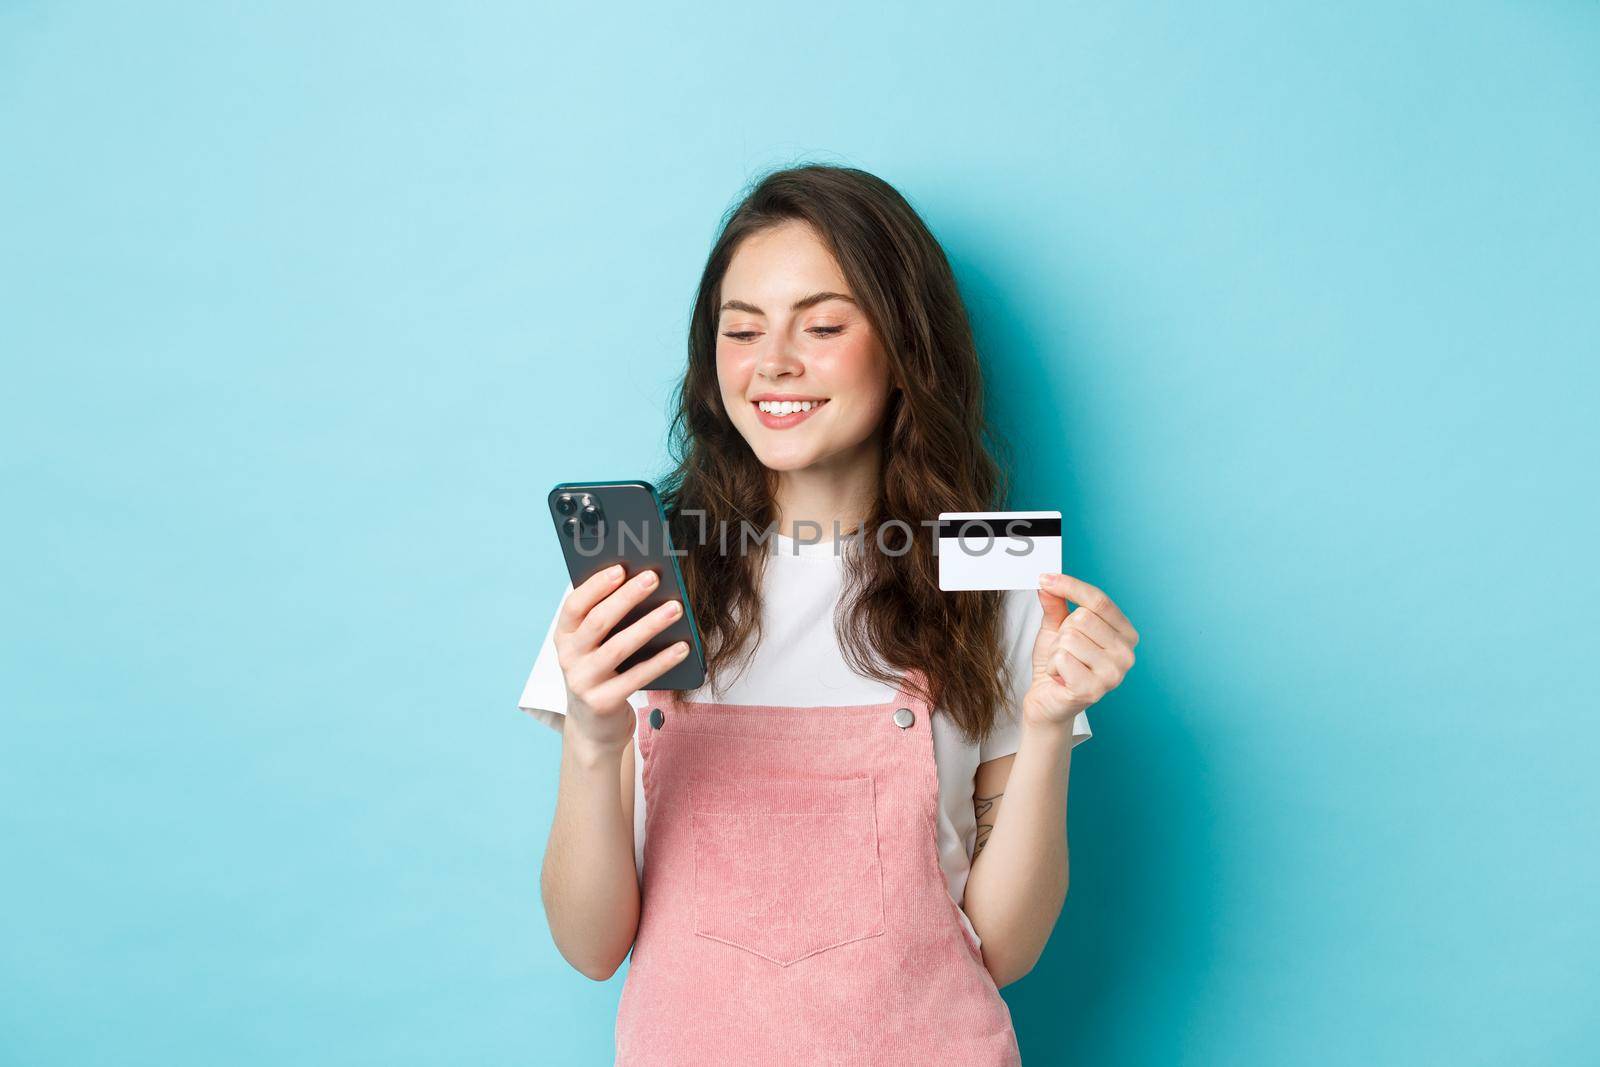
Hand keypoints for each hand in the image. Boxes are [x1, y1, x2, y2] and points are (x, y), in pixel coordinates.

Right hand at [553, 564, 690, 751]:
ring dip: (649, 624)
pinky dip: (662, 660)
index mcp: (564, 636)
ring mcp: (583, 681)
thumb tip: (643, 584)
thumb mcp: (594, 646)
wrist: (594, 727)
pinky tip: (682, 647)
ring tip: (675, 607)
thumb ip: (608, 620)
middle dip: (627, 597)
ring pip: (619, 646)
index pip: (575, 605)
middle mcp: (569, 657)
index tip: (621, 567)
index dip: (596, 585)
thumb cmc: (601, 672)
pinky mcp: (603, 702)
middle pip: (598, 621)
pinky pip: (637, 677)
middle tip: (654, 577)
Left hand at [1023, 572, 1138, 728]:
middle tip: (1064, 650)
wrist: (1048, 700)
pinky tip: (1060, 678)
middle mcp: (1126, 654)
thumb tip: (1048, 582)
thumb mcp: (1056, 628)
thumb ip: (1056, 604)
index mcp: (1126, 634)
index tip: (1045, 578)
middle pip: (1083, 618)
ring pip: (1070, 638)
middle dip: (1063, 632)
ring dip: (1057, 651)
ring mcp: (1113, 674)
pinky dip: (1053, 666)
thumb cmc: (1058, 663)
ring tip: (1063, 665)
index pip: (1099, 600)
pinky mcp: (1094, 690)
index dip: (1070, 586)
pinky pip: (1062, 658)